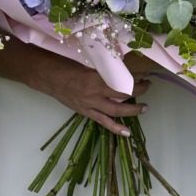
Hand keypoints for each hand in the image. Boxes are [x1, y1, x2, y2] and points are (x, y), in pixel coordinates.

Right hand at [31, 49, 147, 134]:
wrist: (47, 77)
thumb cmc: (65, 65)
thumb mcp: (87, 63)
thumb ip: (103, 70)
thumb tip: (121, 70)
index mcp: (95, 78)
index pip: (122, 80)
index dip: (136, 78)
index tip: (145, 74)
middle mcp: (95, 93)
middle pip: (123, 95)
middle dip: (139, 91)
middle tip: (148, 86)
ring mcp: (90, 104)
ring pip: (117, 111)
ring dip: (133, 110)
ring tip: (144, 108)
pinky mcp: (85, 112)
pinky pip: (103, 122)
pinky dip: (116, 128)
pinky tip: (127, 133)